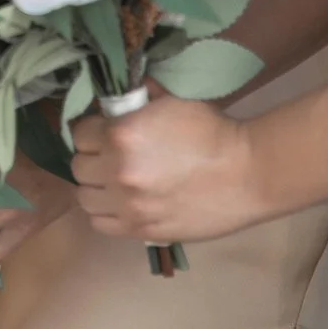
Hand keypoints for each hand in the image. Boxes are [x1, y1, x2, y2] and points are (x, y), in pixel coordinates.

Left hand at [70, 97, 266, 242]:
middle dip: (93, 158)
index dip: (92, 130)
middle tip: (112, 156)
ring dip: (96, 187)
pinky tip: (123, 203)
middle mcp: (118, 172)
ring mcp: (129, 205)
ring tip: (115, 182)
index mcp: (121, 135)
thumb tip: (117, 98)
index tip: (105, 131)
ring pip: (85, 197)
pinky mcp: (142, 231)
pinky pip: (101, 224)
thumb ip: (138, 97)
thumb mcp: (172, 100)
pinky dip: (106, 213)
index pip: (79, 133)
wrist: (248, 173)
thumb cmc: (213, 132)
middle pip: (79, 166)